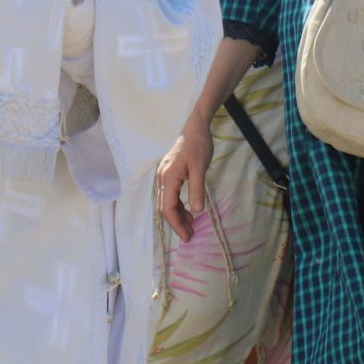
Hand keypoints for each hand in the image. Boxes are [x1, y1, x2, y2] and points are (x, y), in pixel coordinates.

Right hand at [155, 115, 214, 237]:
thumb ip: (197, 189)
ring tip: (191, 227)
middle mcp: (162, 179)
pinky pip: (170, 195)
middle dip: (177, 223)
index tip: (187, 236)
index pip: (168, 208)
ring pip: (167, 202)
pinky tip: (189, 212)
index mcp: (168, 178)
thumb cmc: (198, 145)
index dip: (177, 224)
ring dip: (178, 216)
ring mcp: (164, 177)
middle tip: (191, 236)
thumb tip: (197, 211)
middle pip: (165, 207)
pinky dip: (178, 206)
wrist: (194, 127)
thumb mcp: (200, 167)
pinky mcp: (169, 175)